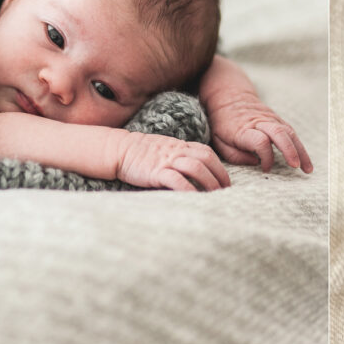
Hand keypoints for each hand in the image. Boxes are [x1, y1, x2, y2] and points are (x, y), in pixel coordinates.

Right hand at [115, 131, 230, 190]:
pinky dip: (188, 189)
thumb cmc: (142, 153)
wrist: (119, 150)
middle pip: (206, 159)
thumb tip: (196, 171)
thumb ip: (180, 156)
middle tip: (224, 191)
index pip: (207, 152)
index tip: (225, 182)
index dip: (219, 167)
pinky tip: (194, 198)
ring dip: (209, 182)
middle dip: (219, 176)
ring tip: (214, 196)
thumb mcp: (165, 149)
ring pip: (196, 168)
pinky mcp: (156, 171)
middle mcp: (177, 151)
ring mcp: (167, 161)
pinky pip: (177, 179)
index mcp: (180, 146)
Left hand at [207, 89, 312, 172]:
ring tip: (307, 169)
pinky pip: (292, 132)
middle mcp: (259, 122)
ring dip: (300, 150)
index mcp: (243, 129)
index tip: (265, 168)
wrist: (229, 97)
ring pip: (289, 132)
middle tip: (296, 166)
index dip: (266, 157)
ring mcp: (270, 119)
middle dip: (289, 150)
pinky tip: (305, 160)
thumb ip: (235, 156)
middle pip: (279, 133)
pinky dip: (300, 146)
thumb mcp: (218, 141)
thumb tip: (256, 163)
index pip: (261, 141)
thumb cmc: (222, 124)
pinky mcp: (277, 119)